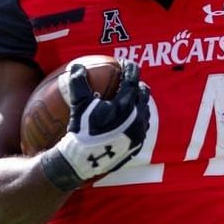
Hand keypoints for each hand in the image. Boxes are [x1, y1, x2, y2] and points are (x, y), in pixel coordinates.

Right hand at [45, 58, 152, 186]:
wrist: (85, 160)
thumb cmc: (82, 130)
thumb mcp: (79, 104)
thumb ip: (78, 82)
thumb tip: (77, 65)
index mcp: (126, 105)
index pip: (133, 79)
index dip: (129, 68)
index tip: (124, 64)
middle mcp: (137, 117)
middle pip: (144, 93)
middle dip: (137, 84)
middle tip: (128, 81)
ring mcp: (139, 132)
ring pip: (146, 110)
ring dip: (139, 101)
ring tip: (130, 99)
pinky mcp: (137, 145)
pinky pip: (143, 127)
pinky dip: (138, 118)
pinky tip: (129, 119)